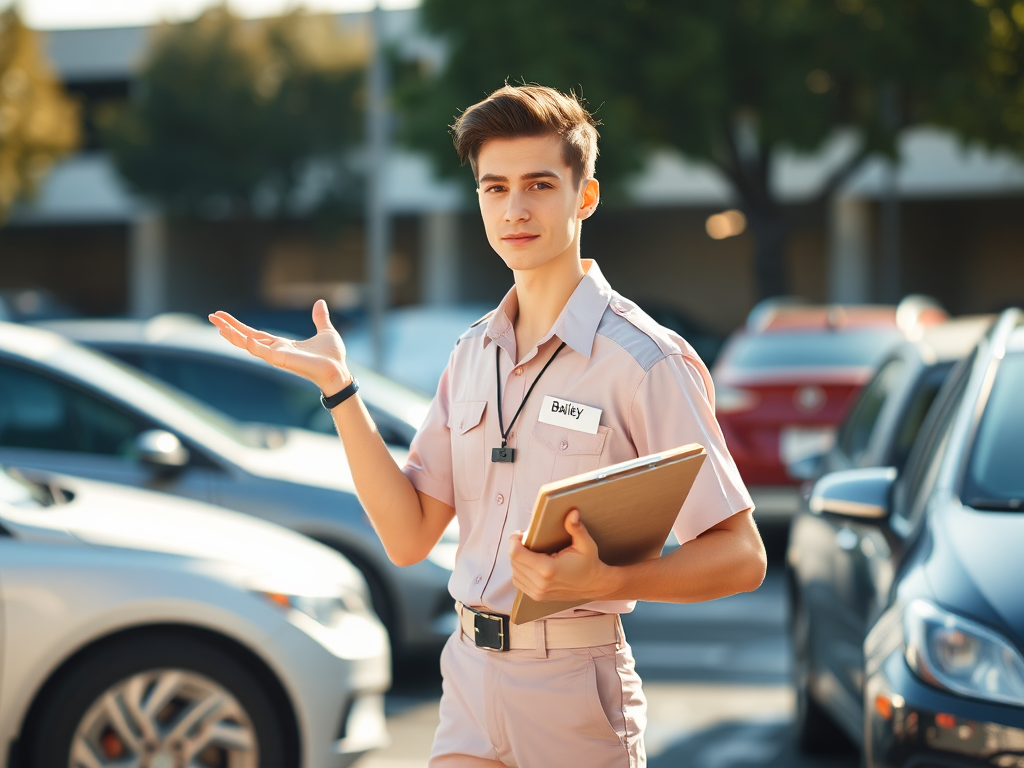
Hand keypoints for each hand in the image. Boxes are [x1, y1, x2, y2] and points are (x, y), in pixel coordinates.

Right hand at [208, 300, 351, 393]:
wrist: (340, 371)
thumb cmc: (332, 357)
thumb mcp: (325, 331)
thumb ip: (320, 318)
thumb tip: (320, 303)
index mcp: (282, 345)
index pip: (254, 334)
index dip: (239, 326)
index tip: (223, 317)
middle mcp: (276, 351)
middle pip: (246, 338)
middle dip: (229, 328)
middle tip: (212, 317)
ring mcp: (278, 356)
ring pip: (250, 346)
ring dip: (234, 336)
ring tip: (219, 326)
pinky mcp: (283, 360)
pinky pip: (264, 353)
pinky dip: (254, 345)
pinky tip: (244, 336)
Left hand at [509, 509, 617, 602]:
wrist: (593, 585)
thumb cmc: (589, 563)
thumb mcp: (586, 544)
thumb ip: (576, 528)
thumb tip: (572, 512)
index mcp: (548, 569)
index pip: (516, 554)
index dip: (514, 541)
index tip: (520, 534)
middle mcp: (540, 583)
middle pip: (514, 561)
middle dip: (517, 548)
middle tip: (526, 539)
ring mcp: (538, 592)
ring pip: (514, 571)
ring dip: (517, 559)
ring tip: (528, 550)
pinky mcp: (537, 597)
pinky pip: (519, 581)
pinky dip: (520, 570)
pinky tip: (529, 563)